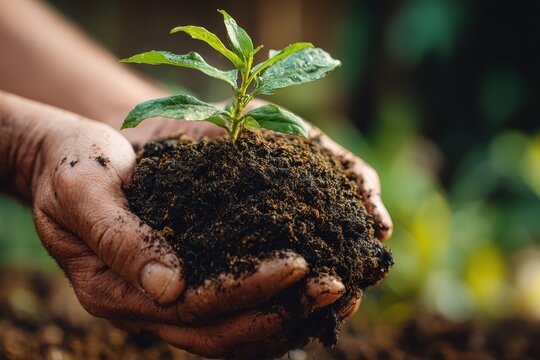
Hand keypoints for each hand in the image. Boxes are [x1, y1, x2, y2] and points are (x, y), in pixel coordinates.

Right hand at [1, 94, 339, 357]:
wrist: (71, 161)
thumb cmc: (75, 165)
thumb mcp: (84, 188)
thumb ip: (118, 237)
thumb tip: (170, 288)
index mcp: (118, 290)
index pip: (194, 304)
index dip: (247, 289)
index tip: (297, 264)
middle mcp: (147, 307)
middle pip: (223, 331)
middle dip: (283, 310)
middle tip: (337, 287)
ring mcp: (166, 302)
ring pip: (235, 333)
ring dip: (289, 317)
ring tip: (340, 293)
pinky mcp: (186, 283)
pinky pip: (234, 311)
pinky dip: (276, 305)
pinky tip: (310, 286)